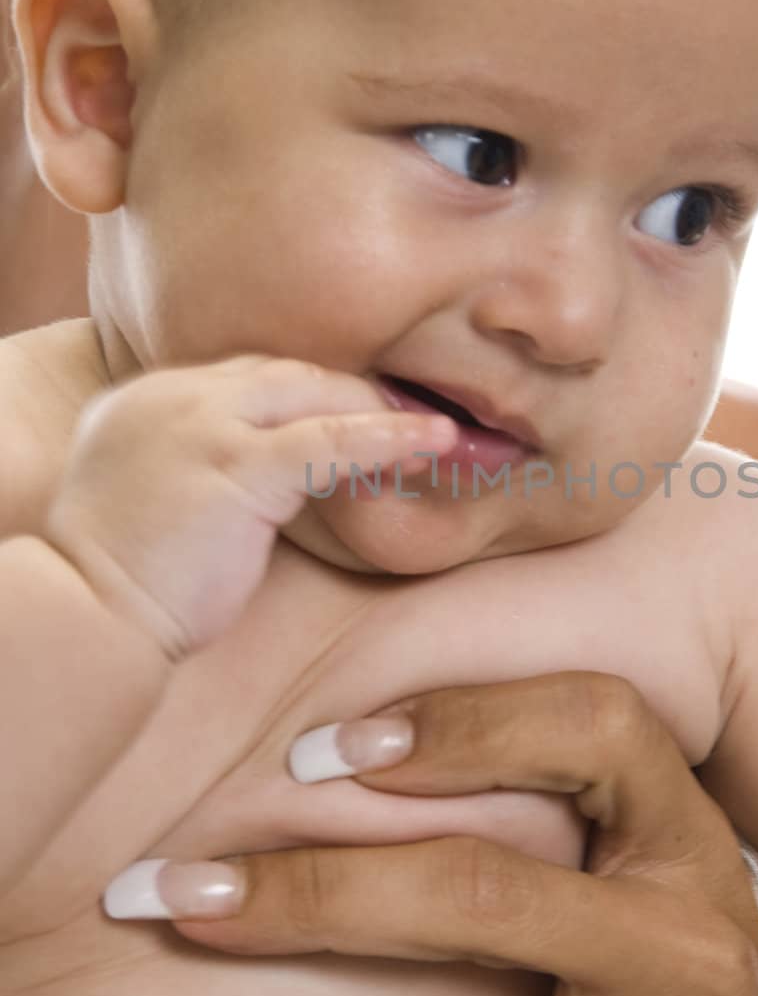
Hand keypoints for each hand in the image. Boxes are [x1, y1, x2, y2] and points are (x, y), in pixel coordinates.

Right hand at [44, 354, 456, 659]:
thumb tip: (264, 486)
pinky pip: (328, 441)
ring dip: (379, 411)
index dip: (311, 395)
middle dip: (352, 394)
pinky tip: (434, 443)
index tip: (357, 414)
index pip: (248, 378)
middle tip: (410, 420)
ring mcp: (200, 424)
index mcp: (148, 401)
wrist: (86, 620)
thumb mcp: (157, 504)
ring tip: (435, 433)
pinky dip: (388, 439)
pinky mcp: (234, 465)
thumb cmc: (124, 586)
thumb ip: (199, 472)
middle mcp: (171, 397)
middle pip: (284, 374)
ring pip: (313, 394)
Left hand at [109, 673, 757, 995]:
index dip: (465, 717)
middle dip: (306, 892)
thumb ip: (573, 842)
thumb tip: (354, 766)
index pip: (598, 729)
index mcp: (694, 853)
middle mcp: (701, 954)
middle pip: (482, 894)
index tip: (318, 749)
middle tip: (163, 897)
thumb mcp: (671, 908)